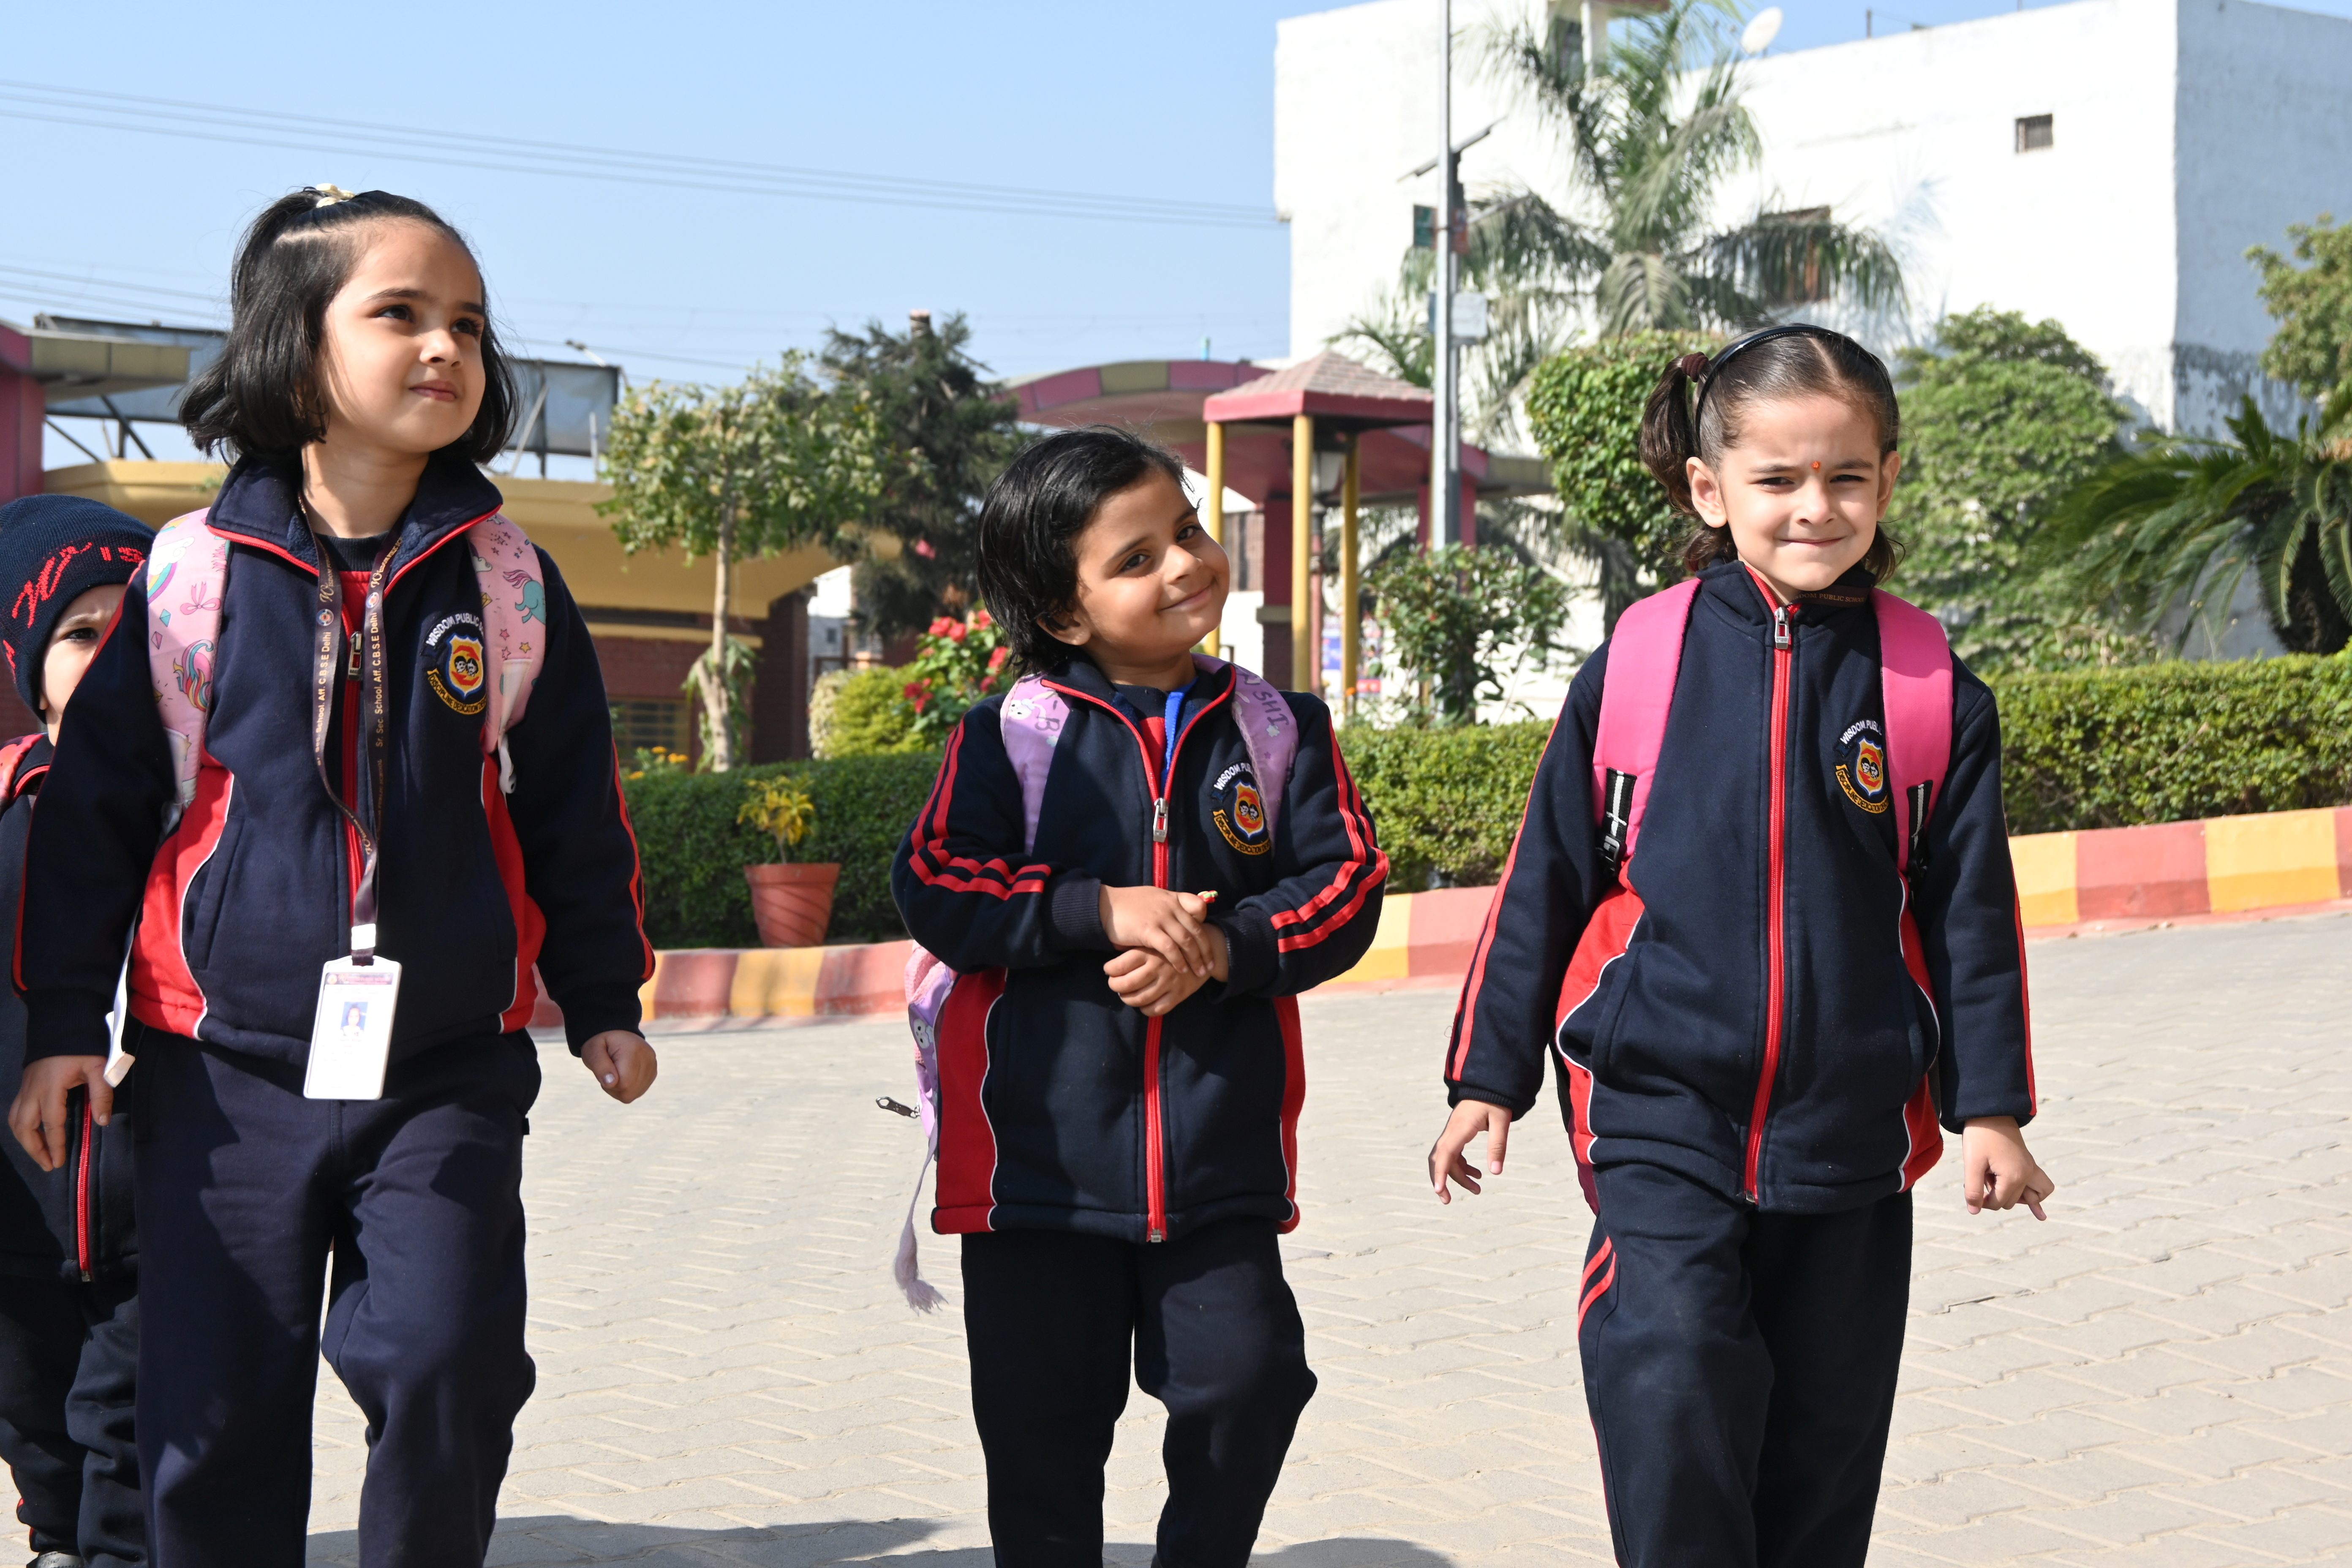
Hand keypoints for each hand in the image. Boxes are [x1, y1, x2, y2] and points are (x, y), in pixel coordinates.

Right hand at [10, 1056, 110, 1172]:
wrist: (61, 1027)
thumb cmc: (82, 1047)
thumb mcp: (99, 1067)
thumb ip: (102, 1093)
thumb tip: (102, 1121)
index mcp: (50, 1087)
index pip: (51, 1123)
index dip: (54, 1145)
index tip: (58, 1162)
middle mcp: (32, 1091)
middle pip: (24, 1127)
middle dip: (34, 1149)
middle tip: (48, 1165)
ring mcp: (24, 1088)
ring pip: (15, 1121)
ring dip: (25, 1140)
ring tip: (40, 1155)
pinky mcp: (24, 1086)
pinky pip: (15, 1112)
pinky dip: (22, 1128)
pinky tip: (33, 1136)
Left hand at [581, 1032, 656, 1103]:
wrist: (616, 1033)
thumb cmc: (602, 1043)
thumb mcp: (593, 1050)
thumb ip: (600, 1067)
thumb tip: (611, 1083)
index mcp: (634, 1051)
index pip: (624, 1084)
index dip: (610, 1084)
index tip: (604, 1071)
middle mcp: (648, 1058)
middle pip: (630, 1091)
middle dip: (614, 1087)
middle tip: (607, 1072)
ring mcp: (653, 1066)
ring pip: (634, 1093)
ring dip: (620, 1088)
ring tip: (615, 1072)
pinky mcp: (653, 1072)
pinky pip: (638, 1091)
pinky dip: (627, 1087)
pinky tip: (623, 1075)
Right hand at [1099, 886, 1215, 976]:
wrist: (1105, 905)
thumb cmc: (1127, 905)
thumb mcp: (1152, 898)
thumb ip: (1167, 906)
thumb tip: (1179, 919)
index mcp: (1172, 898)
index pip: (1199, 907)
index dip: (1205, 924)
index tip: (1206, 939)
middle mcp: (1169, 906)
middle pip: (1196, 929)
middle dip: (1206, 949)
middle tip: (1210, 965)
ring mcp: (1160, 918)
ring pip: (1186, 940)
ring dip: (1195, 958)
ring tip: (1200, 972)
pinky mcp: (1148, 930)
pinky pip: (1169, 948)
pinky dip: (1178, 960)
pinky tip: (1181, 970)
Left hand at [1104, 949, 1205, 1015]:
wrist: (1203, 949)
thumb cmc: (1171, 944)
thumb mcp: (1153, 938)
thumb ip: (1135, 945)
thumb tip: (1113, 948)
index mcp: (1148, 951)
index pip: (1119, 966)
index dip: (1109, 970)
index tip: (1109, 970)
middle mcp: (1157, 967)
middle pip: (1126, 985)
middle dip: (1115, 987)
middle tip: (1114, 984)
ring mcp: (1168, 982)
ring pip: (1139, 999)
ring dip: (1128, 999)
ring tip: (1126, 994)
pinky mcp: (1179, 994)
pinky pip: (1157, 1009)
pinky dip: (1145, 1010)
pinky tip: (1143, 1004)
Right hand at [1429, 1098, 1512, 1203]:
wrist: (1488, 1084)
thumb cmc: (1495, 1101)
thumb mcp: (1501, 1122)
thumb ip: (1498, 1146)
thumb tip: (1495, 1172)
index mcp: (1460, 1129)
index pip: (1444, 1154)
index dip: (1440, 1173)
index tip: (1439, 1191)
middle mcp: (1451, 1132)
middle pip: (1438, 1159)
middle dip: (1441, 1180)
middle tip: (1447, 1201)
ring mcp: (1452, 1133)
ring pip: (1446, 1159)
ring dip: (1456, 1176)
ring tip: (1476, 1190)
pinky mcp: (1457, 1133)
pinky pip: (1453, 1154)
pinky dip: (1461, 1167)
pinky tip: (1476, 1174)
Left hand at [1961, 1116, 2052, 1218]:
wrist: (1990, 1112)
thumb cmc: (1979, 1137)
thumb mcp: (1972, 1164)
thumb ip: (1973, 1190)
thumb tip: (1974, 1211)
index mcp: (2013, 1177)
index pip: (1998, 1203)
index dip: (1982, 1201)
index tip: (1972, 1189)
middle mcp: (2027, 1175)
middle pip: (2010, 1202)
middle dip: (1994, 1195)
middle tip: (1982, 1175)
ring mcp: (2030, 1169)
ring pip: (2029, 1196)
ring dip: (2012, 1195)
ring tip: (1996, 1183)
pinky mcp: (2029, 1164)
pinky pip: (2040, 1187)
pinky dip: (2037, 1199)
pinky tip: (2040, 1216)